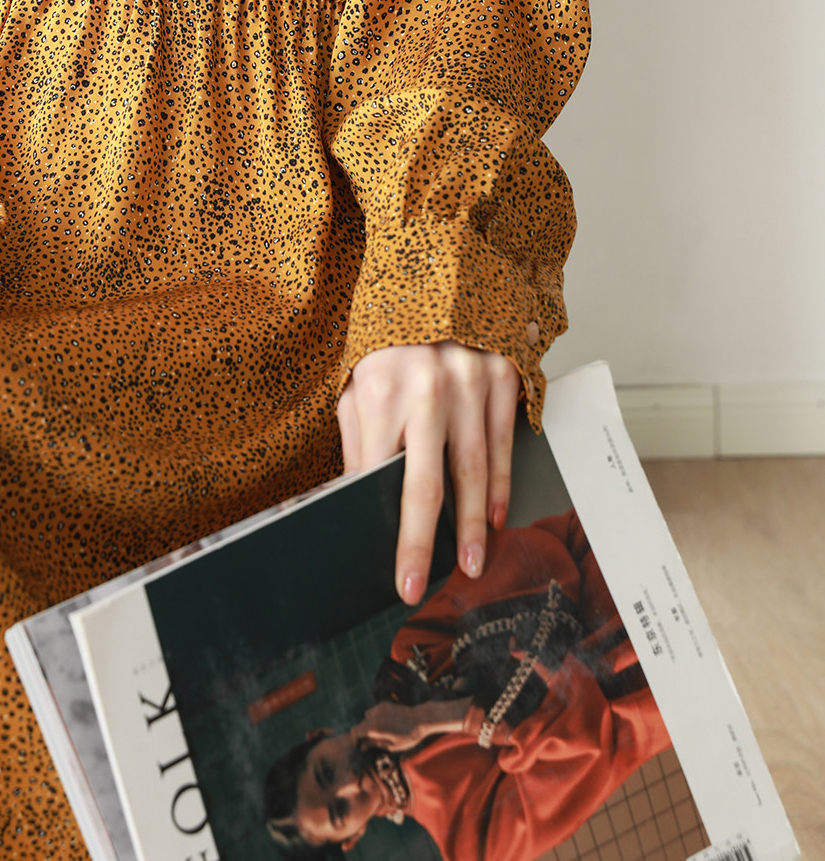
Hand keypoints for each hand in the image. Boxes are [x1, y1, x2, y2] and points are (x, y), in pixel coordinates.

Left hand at [336, 340, 519, 605]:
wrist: (438, 274)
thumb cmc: (388, 342)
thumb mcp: (358, 385)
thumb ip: (359, 442)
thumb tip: (359, 502)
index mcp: (378, 392)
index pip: (377, 476)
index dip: (384, 527)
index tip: (393, 571)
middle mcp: (425, 389)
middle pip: (425, 484)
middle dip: (422, 542)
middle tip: (420, 586)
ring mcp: (469, 384)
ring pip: (472, 471)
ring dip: (473, 524)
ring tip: (471, 563)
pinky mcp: (502, 378)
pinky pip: (502, 445)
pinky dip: (499, 485)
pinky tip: (495, 517)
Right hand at [352, 698, 470, 748]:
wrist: (421, 719)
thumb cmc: (409, 736)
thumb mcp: (393, 745)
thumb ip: (376, 744)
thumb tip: (364, 746)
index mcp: (375, 728)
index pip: (355, 732)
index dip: (354, 739)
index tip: (358, 746)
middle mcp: (374, 716)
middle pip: (360, 724)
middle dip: (362, 733)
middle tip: (369, 742)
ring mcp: (379, 709)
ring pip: (366, 717)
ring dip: (369, 724)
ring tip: (379, 731)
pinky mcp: (384, 704)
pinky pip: (374, 711)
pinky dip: (375, 717)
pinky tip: (386, 722)